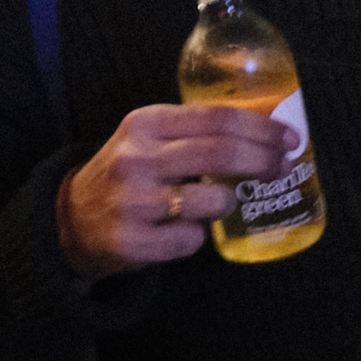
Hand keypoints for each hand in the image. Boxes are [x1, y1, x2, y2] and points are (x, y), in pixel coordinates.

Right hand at [57, 103, 292, 280]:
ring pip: (213, 201)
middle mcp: (137, 158)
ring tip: (215, 203)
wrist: (72, 219)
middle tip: (284, 167)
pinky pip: (191, 240)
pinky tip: (178, 230)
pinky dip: (196, 237)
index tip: (288, 137)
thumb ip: (195, 132)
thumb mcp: (150, 139)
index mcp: (146, 124)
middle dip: (263, 160)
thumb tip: (265, 132)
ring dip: (227, 203)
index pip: (217, 118)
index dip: (260, 128)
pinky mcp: (132, 242)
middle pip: (220, 152)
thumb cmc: (129, 174)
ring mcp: (133, 201)